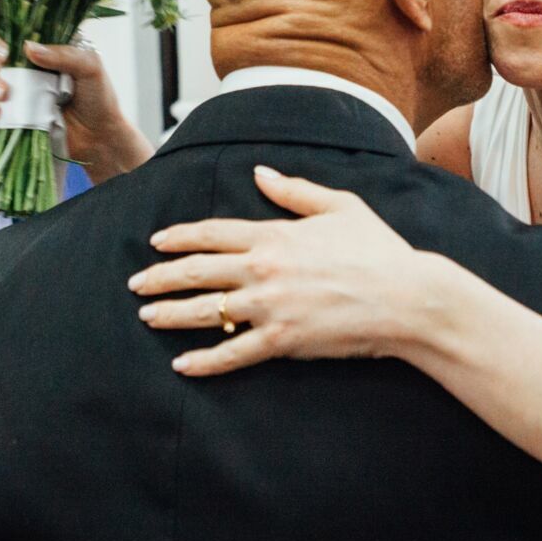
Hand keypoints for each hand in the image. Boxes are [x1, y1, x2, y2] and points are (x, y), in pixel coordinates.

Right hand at [0, 11, 153, 178]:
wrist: (98, 138)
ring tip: (3, 92)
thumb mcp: (90, 68)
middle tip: (3, 57)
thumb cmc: (99, 98)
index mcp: (45, 46)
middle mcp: (26, 64)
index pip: (14, 25)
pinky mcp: (12, 112)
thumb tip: (29, 46)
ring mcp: (17, 88)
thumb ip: (64, 55)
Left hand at [128, 166, 432, 374]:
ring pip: (205, 312)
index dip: (180, 237)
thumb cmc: (379, 250)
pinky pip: (232, 353)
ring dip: (170, 314)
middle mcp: (264, 269)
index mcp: (275, 235)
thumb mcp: (340, 207)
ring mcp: (270, 307)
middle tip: (135, 283)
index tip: (157, 242)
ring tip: (147, 317)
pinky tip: (182, 366)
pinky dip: (204, 362)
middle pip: (197, 272)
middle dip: (160, 277)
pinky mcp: (282, 342)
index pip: (212, 233)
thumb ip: (295, 191)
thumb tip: (260, 174)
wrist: (406, 298)